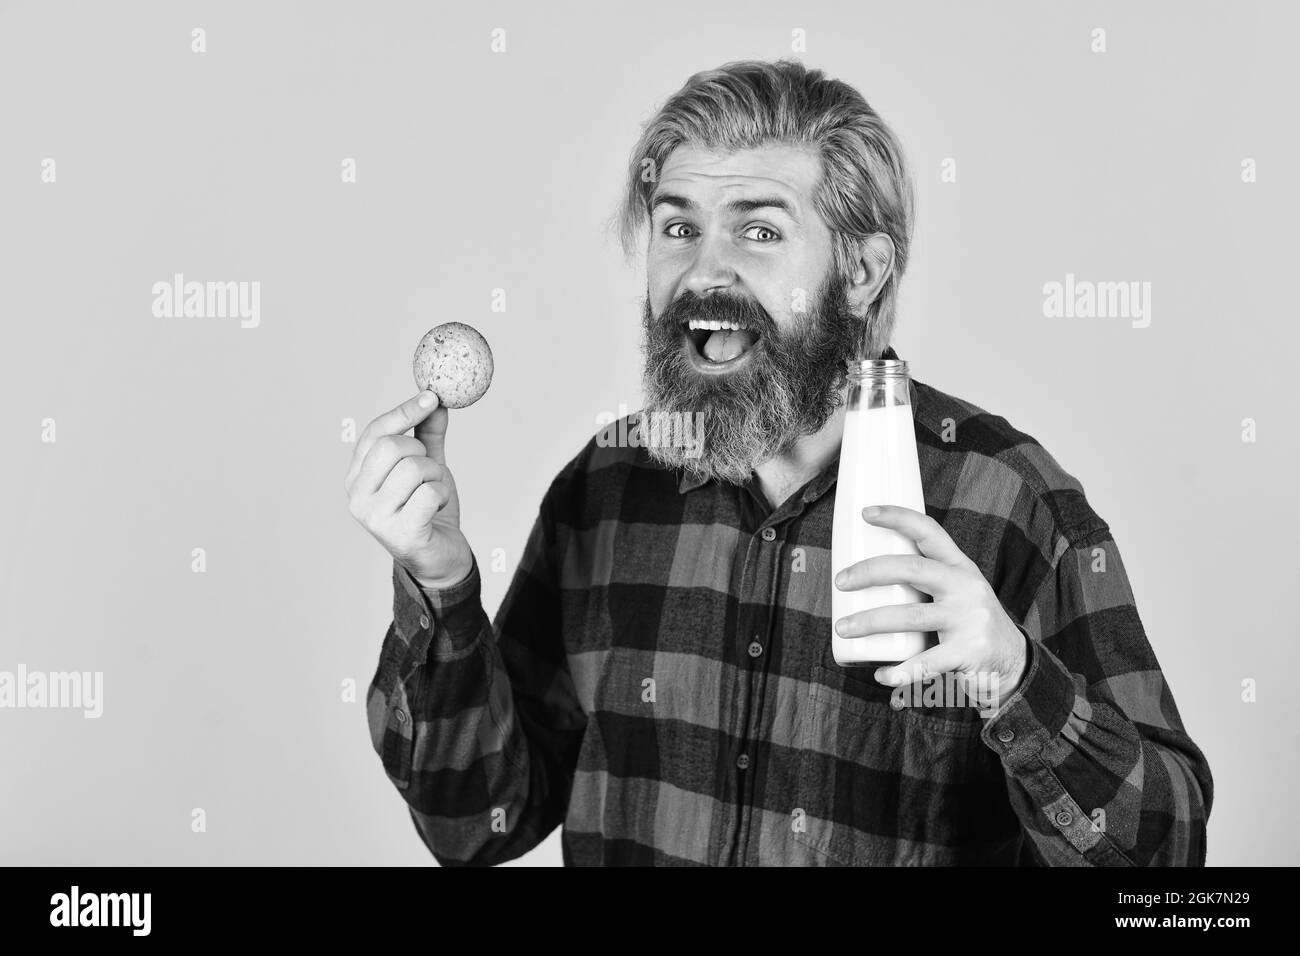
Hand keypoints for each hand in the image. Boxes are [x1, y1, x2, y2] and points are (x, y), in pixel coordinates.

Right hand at [345, 389, 473, 588]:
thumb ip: (428, 435)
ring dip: (435, 476)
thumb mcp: (428, 467)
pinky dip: (441, 495)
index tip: (431, 396)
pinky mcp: (399, 533)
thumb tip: (434, 400)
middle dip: (422, 453)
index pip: (375, 432)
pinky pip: (429, 492)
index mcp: (357, 476)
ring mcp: (375, 517)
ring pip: (414, 468)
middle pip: (392, 446)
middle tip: (429, 471)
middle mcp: (357, 495)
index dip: (404, 411)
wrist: (441, 558)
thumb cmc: (429, 511)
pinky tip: (435, 509)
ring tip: (432, 493)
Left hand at [833, 505, 1027, 709]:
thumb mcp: (957, 590)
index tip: (866, 512)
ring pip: (911, 617)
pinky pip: (926, 662)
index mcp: (959, 566)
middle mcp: (965, 587)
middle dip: (870, 572)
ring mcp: (968, 619)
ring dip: (870, 622)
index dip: (898, 517)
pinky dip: (900, 671)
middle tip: (840, 582)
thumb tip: (862, 571)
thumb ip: (924, 579)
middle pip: (912, 569)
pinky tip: (881, 675)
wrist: (1013, 661)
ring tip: (842, 628)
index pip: (929, 531)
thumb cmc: (967, 620)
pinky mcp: (968, 652)